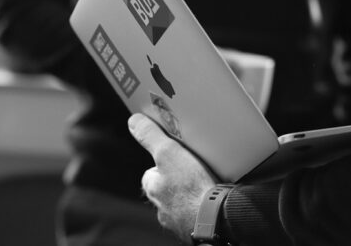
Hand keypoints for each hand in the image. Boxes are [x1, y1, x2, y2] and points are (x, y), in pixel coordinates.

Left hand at [129, 113, 217, 241]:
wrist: (217, 221)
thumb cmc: (191, 189)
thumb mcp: (168, 153)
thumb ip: (151, 137)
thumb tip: (133, 121)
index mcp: (153, 190)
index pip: (151, 173)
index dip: (162, 163)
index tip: (175, 157)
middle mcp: (162, 208)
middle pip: (167, 189)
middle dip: (177, 181)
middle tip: (194, 171)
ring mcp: (179, 221)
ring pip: (182, 203)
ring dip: (191, 195)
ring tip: (207, 185)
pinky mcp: (197, 229)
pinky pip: (198, 215)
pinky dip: (204, 208)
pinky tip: (214, 201)